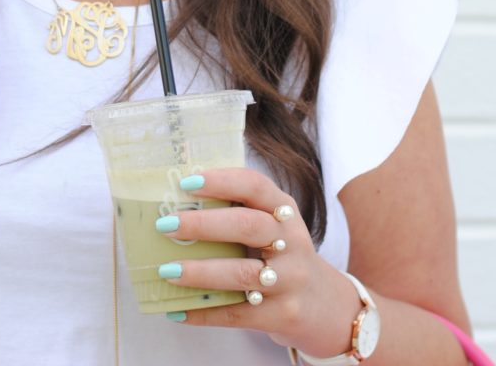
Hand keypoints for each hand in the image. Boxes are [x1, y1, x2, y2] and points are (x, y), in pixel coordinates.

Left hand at [155, 168, 361, 356]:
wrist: (328, 307)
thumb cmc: (285, 256)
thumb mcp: (276, 226)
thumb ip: (241, 212)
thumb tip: (181, 205)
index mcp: (285, 211)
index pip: (255, 186)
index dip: (222, 181)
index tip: (187, 182)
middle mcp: (292, 241)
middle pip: (248, 226)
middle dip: (203, 224)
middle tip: (167, 224)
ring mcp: (290, 279)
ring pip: (242, 274)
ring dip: (200, 272)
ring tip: (167, 269)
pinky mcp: (284, 314)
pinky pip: (238, 314)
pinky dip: (205, 312)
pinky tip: (178, 311)